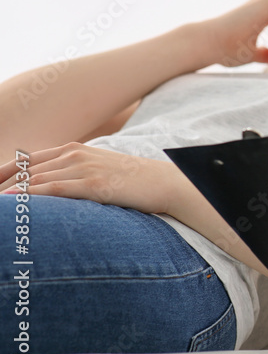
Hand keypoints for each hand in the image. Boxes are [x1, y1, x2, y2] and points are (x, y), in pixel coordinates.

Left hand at [0, 143, 182, 213]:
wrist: (165, 183)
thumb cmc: (134, 181)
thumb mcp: (101, 170)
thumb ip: (76, 172)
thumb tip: (55, 186)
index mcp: (76, 149)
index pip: (27, 160)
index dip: (2, 172)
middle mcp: (76, 154)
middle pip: (25, 171)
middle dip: (1, 185)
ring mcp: (84, 168)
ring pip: (33, 179)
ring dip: (8, 193)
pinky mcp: (93, 184)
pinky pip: (52, 189)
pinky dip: (28, 196)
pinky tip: (13, 203)